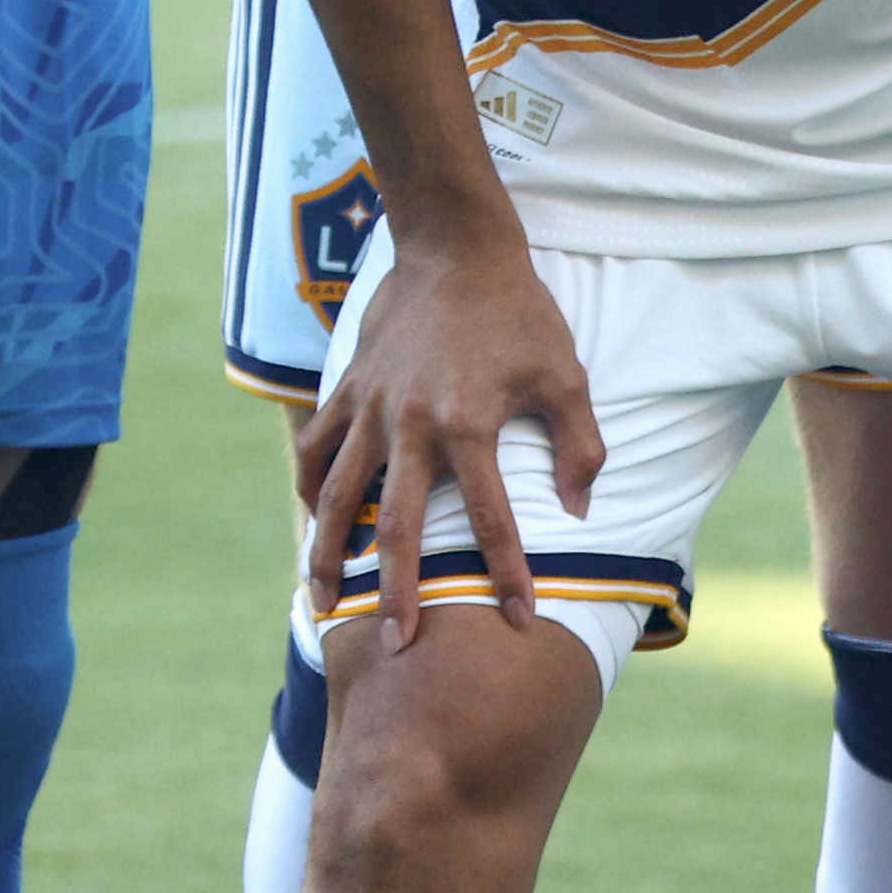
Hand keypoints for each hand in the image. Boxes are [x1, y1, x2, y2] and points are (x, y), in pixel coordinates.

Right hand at [293, 224, 598, 640]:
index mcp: (469, 426)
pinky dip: (312, 488)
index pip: (491, 520)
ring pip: (337, 497)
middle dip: (398, 592)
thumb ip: (579, 446)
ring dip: (328, 555)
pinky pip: (317, 449)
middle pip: (395, 527)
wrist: (455, 248)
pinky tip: (316, 520)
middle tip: (400, 644)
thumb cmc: (520, 313)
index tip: (517, 620)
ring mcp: (371, 409)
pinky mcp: (346, 389)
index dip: (507, 574)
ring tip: (324, 604)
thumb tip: (580, 512)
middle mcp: (411, 425)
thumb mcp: (566, 375)